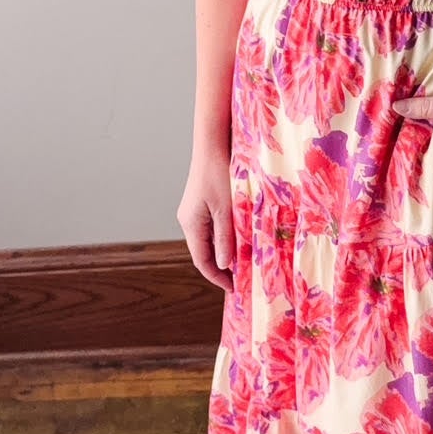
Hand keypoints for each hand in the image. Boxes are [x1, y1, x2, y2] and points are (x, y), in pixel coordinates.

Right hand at [177, 157, 234, 291]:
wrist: (213, 144)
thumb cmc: (219, 173)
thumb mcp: (226, 209)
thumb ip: (225, 238)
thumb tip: (225, 265)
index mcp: (191, 224)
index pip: (202, 261)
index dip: (217, 277)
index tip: (234, 289)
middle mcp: (189, 220)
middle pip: (204, 252)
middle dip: (221, 268)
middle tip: (242, 279)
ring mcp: (194, 211)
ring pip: (209, 240)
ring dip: (224, 252)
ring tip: (243, 262)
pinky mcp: (202, 203)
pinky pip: (212, 228)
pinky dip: (225, 238)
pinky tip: (239, 240)